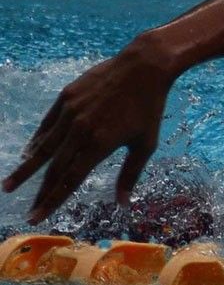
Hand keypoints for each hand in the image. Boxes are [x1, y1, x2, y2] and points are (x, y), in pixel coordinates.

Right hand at [2, 36, 173, 223]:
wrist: (143, 66)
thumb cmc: (149, 107)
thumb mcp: (146, 144)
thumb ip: (130, 174)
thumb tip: (123, 204)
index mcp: (100, 144)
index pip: (70, 179)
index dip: (52, 200)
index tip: (37, 217)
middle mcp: (81, 129)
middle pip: (54, 167)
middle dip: (40, 191)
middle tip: (27, 209)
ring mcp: (71, 111)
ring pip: (44, 146)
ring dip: (27, 167)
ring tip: (11, 184)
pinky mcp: (67, 96)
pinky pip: (47, 124)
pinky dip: (37, 140)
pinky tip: (29, 152)